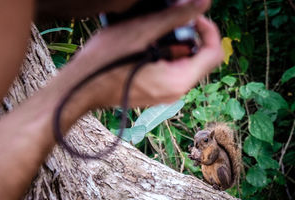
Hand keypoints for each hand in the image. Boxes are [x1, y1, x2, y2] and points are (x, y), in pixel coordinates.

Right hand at [68, 0, 222, 108]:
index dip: (208, 29)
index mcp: (179, 80)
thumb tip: (204, 4)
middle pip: (198, 58)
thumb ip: (176, 17)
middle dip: (187, 35)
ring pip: (183, 63)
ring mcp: (165, 95)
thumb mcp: (142, 31)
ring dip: (173, 43)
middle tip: (164, 22)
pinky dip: (162, 55)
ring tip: (149, 34)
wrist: (80, 89)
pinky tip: (142, 47)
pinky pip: (169, 72)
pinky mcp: (154, 94)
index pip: (213, 53)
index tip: (191, 15)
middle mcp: (176, 92)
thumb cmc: (106, 61)